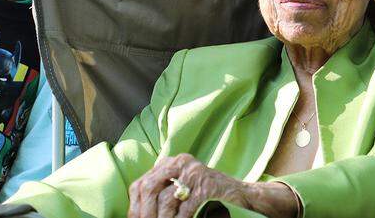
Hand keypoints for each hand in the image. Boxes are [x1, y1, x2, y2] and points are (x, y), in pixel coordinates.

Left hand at [128, 154, 296, 217]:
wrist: (240, 195)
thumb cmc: (206, 195)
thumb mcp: (180, 189)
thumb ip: (160, 193)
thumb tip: (137, 214)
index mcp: (169, 163)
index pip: (141, 183)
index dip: (134, 206)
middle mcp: (180, 162)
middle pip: (149, 187)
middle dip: (145, 213)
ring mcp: (194, 171)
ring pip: (166, 199)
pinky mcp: (207, 184)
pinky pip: (186, 207)